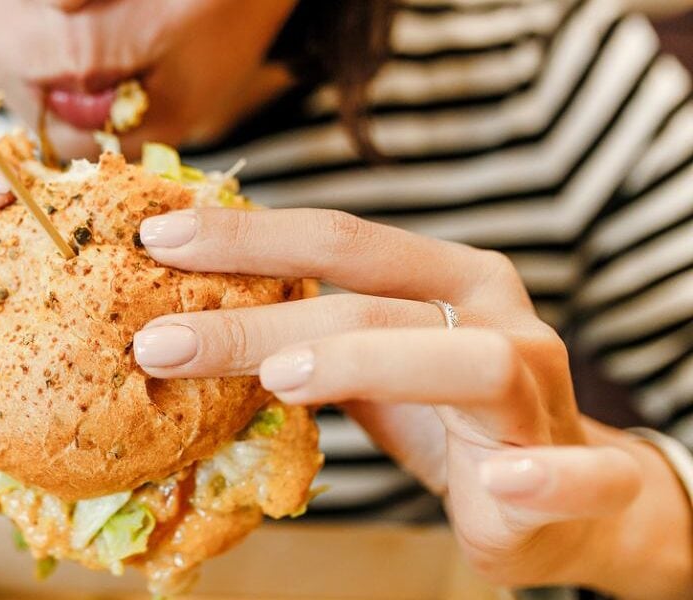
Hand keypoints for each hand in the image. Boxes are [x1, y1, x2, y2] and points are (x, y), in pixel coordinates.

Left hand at [132, 207, 692, 598]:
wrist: (565, 495)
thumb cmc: (446, 414)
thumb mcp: (368, 366)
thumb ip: (306, 336)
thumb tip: (183, 317)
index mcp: (446, 275)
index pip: (338, 240)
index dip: (248, 237)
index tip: (156, 240)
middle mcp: (495, 315)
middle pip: (373, 302)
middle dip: (258, 321)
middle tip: (161, 343)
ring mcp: (541, 389)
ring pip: (470, 362)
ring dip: (371, 365)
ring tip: (280, 382)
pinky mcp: (580, 470)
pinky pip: (578, 473)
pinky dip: (545, 477)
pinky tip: (500, 482)